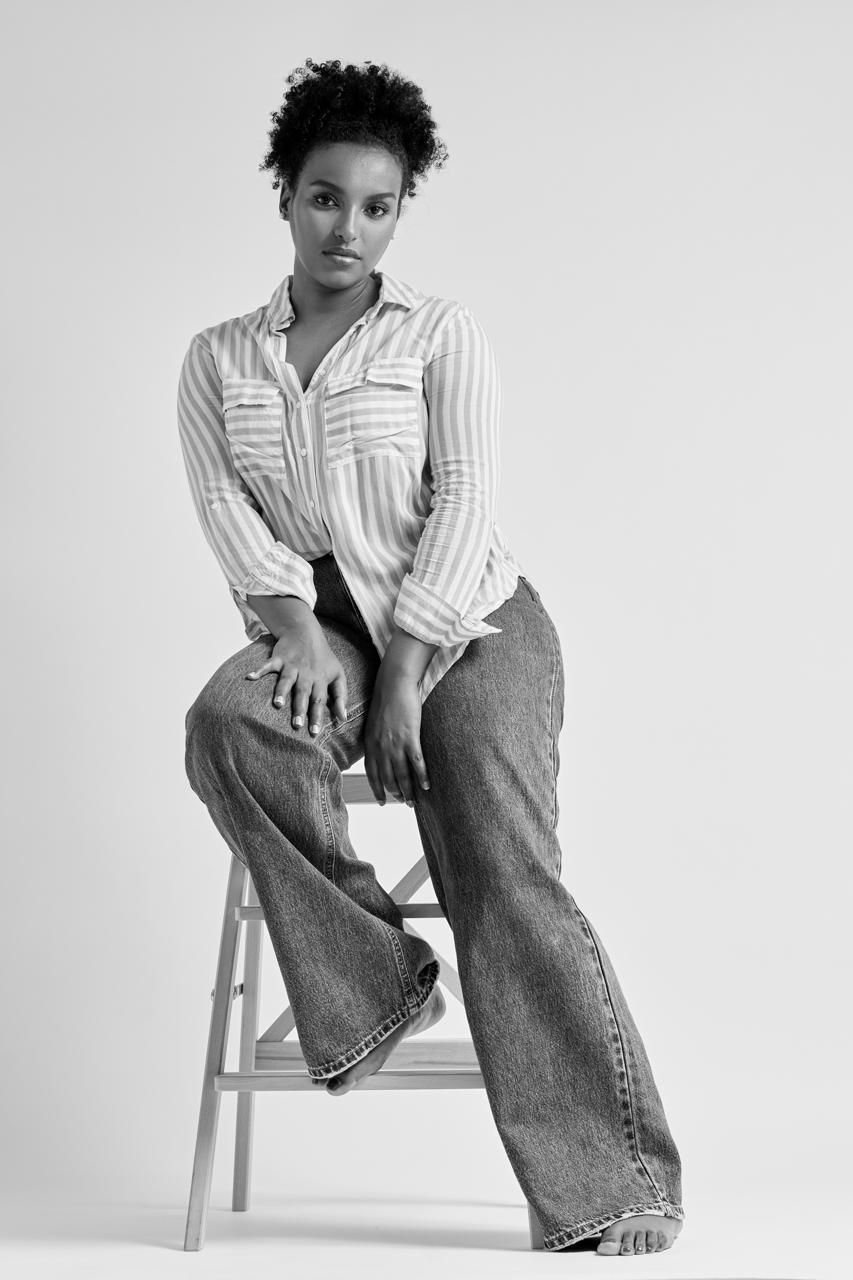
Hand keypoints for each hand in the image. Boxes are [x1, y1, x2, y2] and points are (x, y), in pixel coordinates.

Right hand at [245, 617, 346, 735]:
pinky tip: (250, 677)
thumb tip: (343, 718)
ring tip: (277, 704)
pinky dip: (259, 670)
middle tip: (297, 724)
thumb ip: (341, 696)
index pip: (319, 700)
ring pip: (287, 680)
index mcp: (320, 679)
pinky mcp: (279, 658)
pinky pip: (268, 665)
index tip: (314, 733)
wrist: (305, 632)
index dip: (317, 716)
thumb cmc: (323, 658)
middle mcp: (306, 673)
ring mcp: (292, 665)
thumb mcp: (338, 675)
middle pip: (303, 692)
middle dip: (300, 708)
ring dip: (282, 691)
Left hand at [364, 668, 430, 805]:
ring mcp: (395, 744)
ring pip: (402, 775)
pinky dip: (422, 777)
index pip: (372, 774)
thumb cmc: (386, 700)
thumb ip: (375, 740)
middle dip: (396, 793)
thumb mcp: (373, 723)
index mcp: (370, 744)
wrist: (394, 684)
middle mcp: (380, 747)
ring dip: (409, 790)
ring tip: (414, 801)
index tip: (383, 801)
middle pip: (388, 778)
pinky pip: (416, 763)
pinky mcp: (410, 738)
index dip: (378, 789)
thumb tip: (379, 752)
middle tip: (405, 802)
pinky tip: (427, 785)